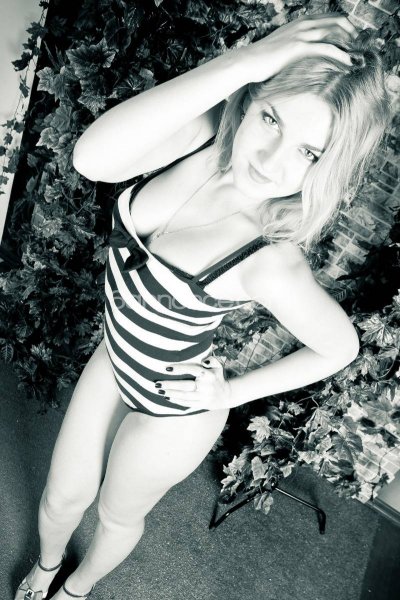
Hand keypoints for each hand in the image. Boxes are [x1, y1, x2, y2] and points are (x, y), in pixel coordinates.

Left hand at [155, 356, 231, 410]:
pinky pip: (187, 403)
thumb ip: (211, 360)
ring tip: (159, 391)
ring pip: (184, 396)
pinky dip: (176, 401)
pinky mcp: (202, 405)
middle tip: (157, 383)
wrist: (227, 395)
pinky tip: (167, 397)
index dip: (179, 368)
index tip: (167, 368)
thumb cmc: (218, 378)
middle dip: (170, 385)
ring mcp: (204, 397)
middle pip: (185, 385)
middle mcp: (206, 386)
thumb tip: (203, 361)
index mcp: (209, 375)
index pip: (192, 369)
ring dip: (171, 393)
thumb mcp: (218, 366)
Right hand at [237, 12, 358, 82]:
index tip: (352, 39)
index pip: (330, 17)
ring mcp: (301, 34)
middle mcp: (303, 24)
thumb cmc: (262, 59)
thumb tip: (304, 56)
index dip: (345, 26)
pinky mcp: (299, 47)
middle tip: (358, 47)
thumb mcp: (282, 47)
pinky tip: (348, 62)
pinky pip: (327, 48)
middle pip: (337, 20)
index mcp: (300, 22)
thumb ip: (296, 45)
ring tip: (358, 55)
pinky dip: (341, 55)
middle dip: (352, 32)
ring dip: (350, 43)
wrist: (248, 61)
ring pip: (334, 32)